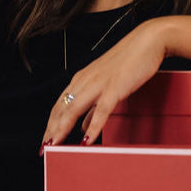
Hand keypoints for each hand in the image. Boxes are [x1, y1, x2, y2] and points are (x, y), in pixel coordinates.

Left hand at [41, 18, 167, 147]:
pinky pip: (101, 110)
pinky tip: (87, 141)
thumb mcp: (106, 85)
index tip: (44, 141)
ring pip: (74, 109)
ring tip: (55, 147)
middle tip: (43, 149)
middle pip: (61, 109)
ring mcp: (98, 84)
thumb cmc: (128, 62)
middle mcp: (84, 81)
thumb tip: (83, 127)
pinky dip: (92, 127)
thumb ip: (93, 108)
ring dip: (62, 129)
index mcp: (80, 80)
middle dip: (51, 131)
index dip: (50, 125)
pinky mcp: (114, 87)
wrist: (147, 41)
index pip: (59, 106)